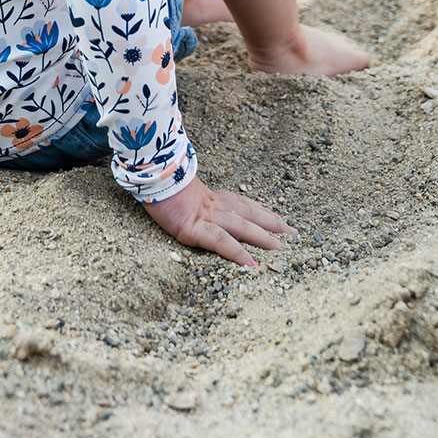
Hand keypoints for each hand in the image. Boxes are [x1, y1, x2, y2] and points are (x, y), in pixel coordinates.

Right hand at [141, 173, 298, 264]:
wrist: (145, 172)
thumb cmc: (156, 177)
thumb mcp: (175, 185)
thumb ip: (185, 190)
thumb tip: (184, 193)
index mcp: (209, 195)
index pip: (241, 203)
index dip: (260, 210)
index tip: (277, 217)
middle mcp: (212, 204)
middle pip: (249, 212)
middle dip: (272, 223)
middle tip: (293, 233)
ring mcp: (205, 216)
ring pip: (242, 226)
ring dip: (264, 238)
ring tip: (282, 250)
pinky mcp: (193, 228)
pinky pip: (221, 242)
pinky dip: (238, 253)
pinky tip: (251, 265)